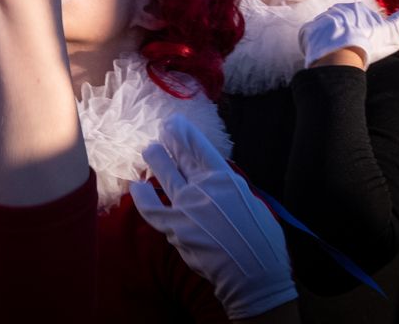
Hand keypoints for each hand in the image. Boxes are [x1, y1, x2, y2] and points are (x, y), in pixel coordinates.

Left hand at [131, 114, 296, 319]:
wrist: (254, 274)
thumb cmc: (262, 242)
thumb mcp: (252, 204)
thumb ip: (230, 190)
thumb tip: (219, 181)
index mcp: (225, 180)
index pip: (201, 149)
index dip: (187, 134)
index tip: (177, 123)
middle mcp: (203, 187)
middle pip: (181, 157)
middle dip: (170, 142)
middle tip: (162, 130)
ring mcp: (185, 206)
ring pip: (164, 174)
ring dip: (156, 159)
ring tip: (149, 149)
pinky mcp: (173, 227)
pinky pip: (150, 208)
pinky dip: (141, 196)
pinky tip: (136, 186)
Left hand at [299, 0, 398, 68]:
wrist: (340, 53)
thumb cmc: (368, 43)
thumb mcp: (393, 32)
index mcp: (357, 9)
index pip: (362, 21)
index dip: (366, 35)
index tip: (366, 46)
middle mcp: (336, 10)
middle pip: (344, 25)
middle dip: (348, 37)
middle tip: (353, 53)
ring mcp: (320, 21)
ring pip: (327, 32)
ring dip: (331, 42)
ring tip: (338, 57)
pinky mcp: (307, 32)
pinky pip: (311, 39)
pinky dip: (316, 47)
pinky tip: (323, 58)